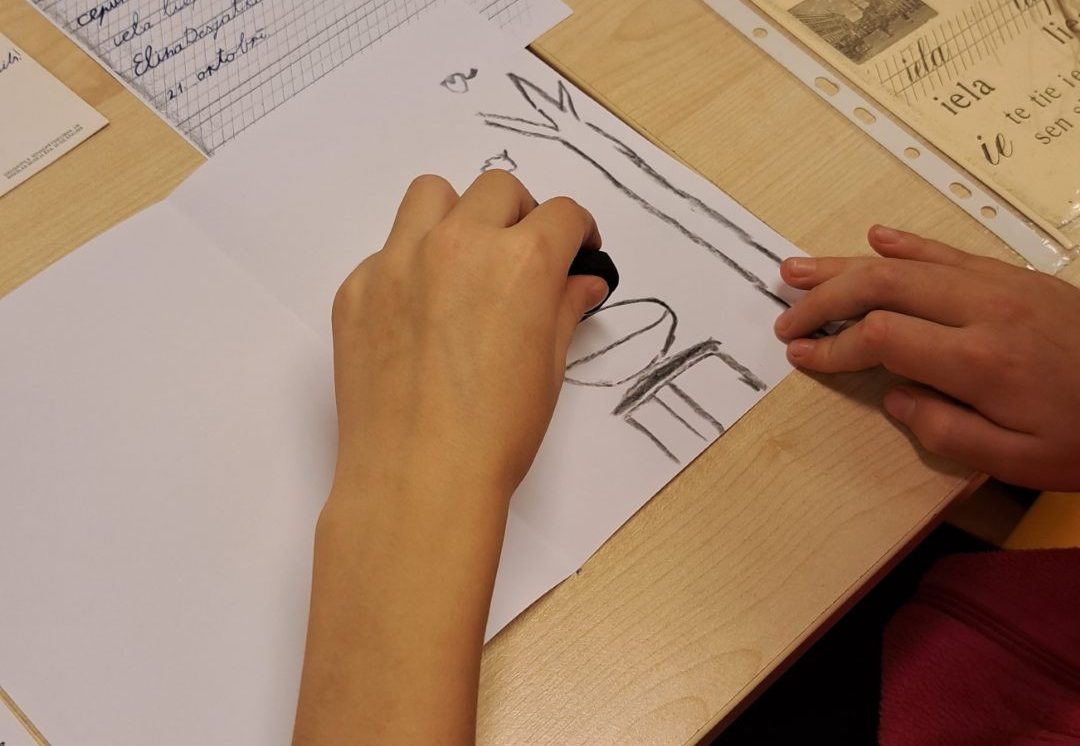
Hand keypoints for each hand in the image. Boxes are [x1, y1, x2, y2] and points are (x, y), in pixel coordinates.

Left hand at [294, 172, 606, 745]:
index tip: (578, 252)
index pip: (564, 214)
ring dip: (458, 215)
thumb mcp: (548, 368)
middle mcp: (459, 244)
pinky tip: (419, 315)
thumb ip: (564, 308)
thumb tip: (580, 283)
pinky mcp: (356, 288)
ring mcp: (398, 261)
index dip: (580, 234)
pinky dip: (410, 266)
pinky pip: (387, 251)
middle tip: (524, 257)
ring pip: (432, 196)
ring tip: (466, 262)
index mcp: (521, 261)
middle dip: (523, 215)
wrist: (418, 481)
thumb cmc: (496, 435)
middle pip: (499, 189)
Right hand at [774, 225, 1079, 489]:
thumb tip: (894, 396)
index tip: (802, 356)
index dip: (833, 345)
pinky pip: (950, 251)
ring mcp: (1001, 284)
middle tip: (786, 315)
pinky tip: (874, 238)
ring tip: (798, 268)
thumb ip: (945, 430)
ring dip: (847, 264)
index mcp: (979, 360)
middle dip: (825, 298)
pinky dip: (906, 244)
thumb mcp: (1017, 460)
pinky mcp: (1017, 276)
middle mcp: (984, 309)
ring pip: (907, 263)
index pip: (882, 338)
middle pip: (883, 286)